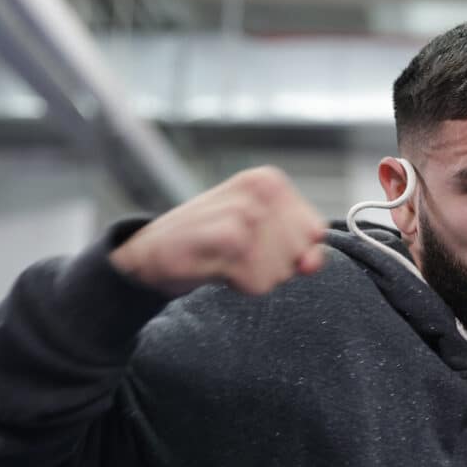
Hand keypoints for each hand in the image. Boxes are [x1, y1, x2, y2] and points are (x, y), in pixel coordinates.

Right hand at [110, 166, 326, 297]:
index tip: (258, 243)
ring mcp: (245, 212)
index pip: (315, 232)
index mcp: (270, 181)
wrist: (151, 251)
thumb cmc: (209, 241)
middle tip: (237, 254)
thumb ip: (299, 249)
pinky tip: (216, 268)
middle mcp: (259, 191)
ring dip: (255, 276)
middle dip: (274, 265)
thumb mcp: (263, 238)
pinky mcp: (229, 238)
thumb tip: (312, 263)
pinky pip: (258, 281)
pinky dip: (240, 285)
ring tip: (226, 259)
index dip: (292, 251)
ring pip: (281, 270)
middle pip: (300, 253)